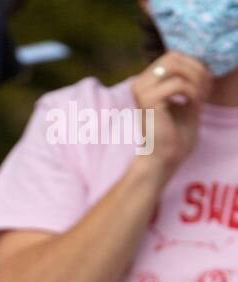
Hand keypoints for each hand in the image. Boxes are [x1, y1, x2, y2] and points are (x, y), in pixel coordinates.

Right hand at [132, 51, 211, 179]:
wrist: (163, 160)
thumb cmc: (174, 137)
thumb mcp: (186, 101)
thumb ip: (190, 81)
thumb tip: (201, 62)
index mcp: (147, 83)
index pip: (172, 57)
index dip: (193, 65)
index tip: (204, 85)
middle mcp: (141, 83)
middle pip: (173, 56)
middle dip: (195, 69)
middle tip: (205, 90)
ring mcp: (142, 90)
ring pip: (175, 65)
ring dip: (195, 79)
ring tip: (200, 97)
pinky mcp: (148, 100)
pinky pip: (177, 83)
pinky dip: (192, 92)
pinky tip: (194, 105)